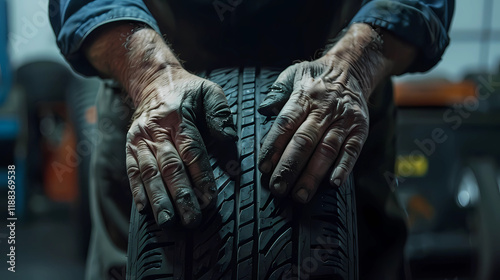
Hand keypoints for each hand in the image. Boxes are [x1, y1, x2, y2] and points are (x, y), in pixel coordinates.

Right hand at [126, 68, 236, 227]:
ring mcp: (140, 138)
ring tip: (168, 221)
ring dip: (158, 199)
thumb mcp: (209, 93)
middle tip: (191, 219)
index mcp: (178, 116)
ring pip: (149, 172)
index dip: (201, 176)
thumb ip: (221, 116)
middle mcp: (156, 129)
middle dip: (181, 195)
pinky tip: (144, 209)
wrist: (154, 80)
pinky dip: (138, 191)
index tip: (210, 199)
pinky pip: (132, 171)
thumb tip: (231, 145)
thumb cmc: (188, 91)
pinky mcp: (130, 145)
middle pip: (169, 166)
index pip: (191, 150)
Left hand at [257, 24, 399, 202]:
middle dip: (289, 167)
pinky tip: (334, 183)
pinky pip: (352, 150)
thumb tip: (263, 109)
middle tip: (277, 187)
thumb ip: (277, 92)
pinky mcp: (360, 129)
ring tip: (300, 194)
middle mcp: (324, 109)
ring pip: (326, 150)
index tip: (264, 166)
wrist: (352, 68)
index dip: (274, 146)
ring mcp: (343, 120)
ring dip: (313, 175)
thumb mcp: (293, 74)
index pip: (285, 123)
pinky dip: (344, 167)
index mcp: (304, 97)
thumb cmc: (316, 77)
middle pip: (304, 141)